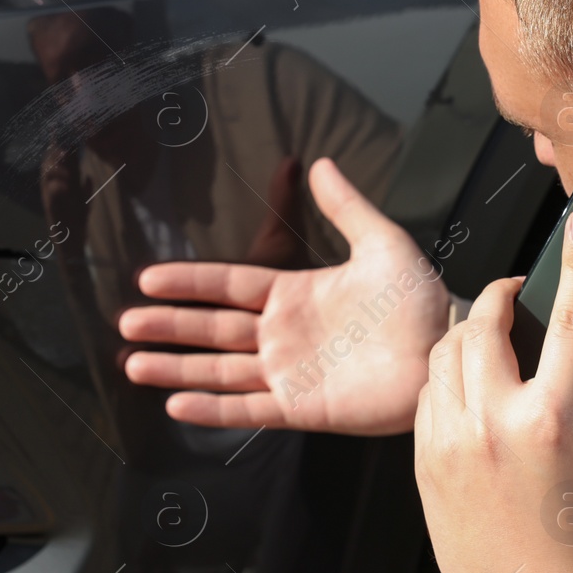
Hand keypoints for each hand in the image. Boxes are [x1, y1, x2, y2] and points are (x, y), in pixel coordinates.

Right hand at [119, 158, 450, 434]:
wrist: (445, 348)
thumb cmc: (418, 300)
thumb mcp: (381, 243)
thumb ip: (346, 207)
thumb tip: (319, 162)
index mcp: (294, 295)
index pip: (228, 285)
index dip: (189, 282)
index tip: (148, 279)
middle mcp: (283, 336)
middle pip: (212, 330)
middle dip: (169, 327)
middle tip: (127, 323)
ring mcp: (289, 374)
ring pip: (220, 371)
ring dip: (177, 368)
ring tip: (133, 364)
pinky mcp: (302, 408)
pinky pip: (249, 410)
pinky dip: (213, 410)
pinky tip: (177, 404)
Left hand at [414, 208, 572, 572]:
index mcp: (553, 421)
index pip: (572, 318)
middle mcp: (493, 424)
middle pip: (486, 321)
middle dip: (504, 293)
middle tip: (522, 293)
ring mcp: (450, 444)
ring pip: (446, 352)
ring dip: (471, 331)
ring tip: (495, 335)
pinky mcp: (424, 463)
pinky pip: (427, 395)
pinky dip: (449, 376)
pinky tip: (472, 383)